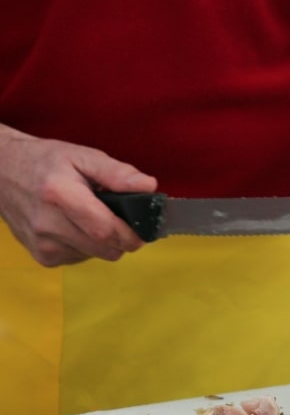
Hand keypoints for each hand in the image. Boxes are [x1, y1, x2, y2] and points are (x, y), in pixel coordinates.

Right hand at [0, 125, 156, 266]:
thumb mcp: (82, 156)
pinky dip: (88, 246)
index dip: (131, 233)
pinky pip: (81, 258)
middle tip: (123, 219)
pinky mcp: (43, 257)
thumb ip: (117, 173)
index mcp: (59, 194)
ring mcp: (42, 244)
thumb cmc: (45, 162)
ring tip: (93, 217)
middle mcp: (47, 224)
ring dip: (105, 242)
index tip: (144, 227)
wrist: (1, 173)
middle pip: (106, 248)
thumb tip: (149, 187)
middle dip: (124, 238)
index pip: (106, 230)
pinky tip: (77, 226)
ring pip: (97, 255)